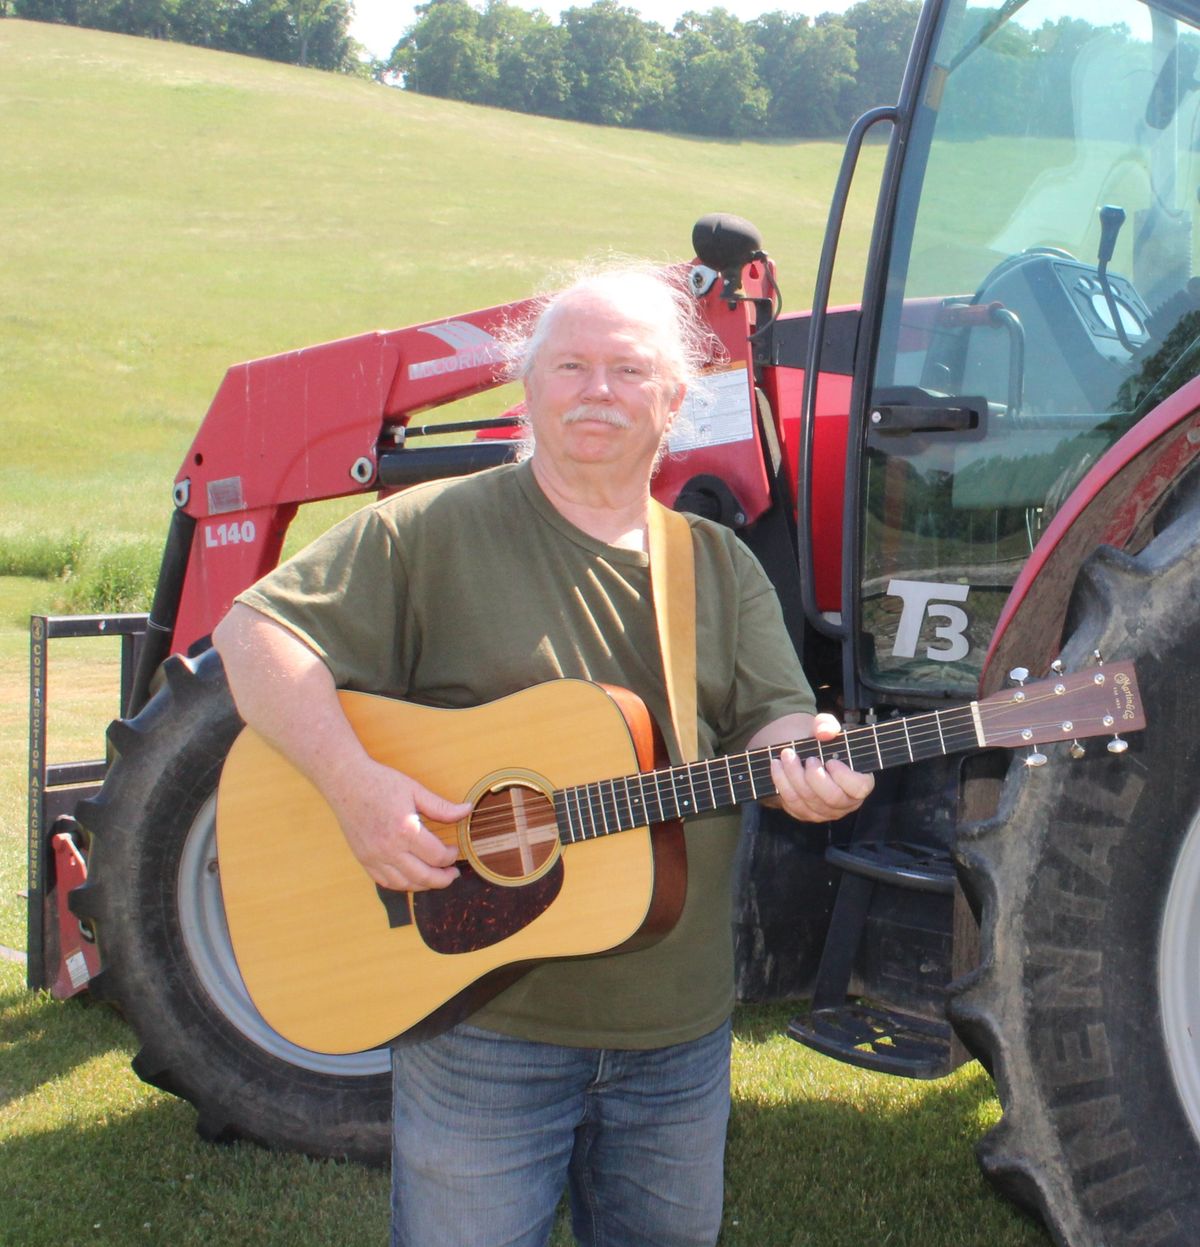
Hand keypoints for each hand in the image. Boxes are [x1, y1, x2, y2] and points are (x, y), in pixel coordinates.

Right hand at [325, 756, 472, 891]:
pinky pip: (385, 882)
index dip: (451, 856)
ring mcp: (374, 856)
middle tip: (453, 874)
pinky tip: (412, 877)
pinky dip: (402, 884)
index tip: (455, 850)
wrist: (346, 782)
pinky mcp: (363, 859)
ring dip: (424, 885)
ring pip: (404, 884)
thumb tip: (467, 810)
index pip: (437, 856)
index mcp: (405, 830)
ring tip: (435, 878)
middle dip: (443, 879)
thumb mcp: (415, 790)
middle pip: (423, 877)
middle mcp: (389, 848)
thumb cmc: (380, 783)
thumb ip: (442, 806)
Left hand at [769, 712, 873, 822]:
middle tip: (808, 758)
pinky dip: (782, 782)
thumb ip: (828, 724)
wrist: (801, 755)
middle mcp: (844, 802)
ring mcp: (823, 811)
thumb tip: (823, 733)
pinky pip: (792, 802)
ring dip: (794, 776)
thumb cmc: (821, 743)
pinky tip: (776, 766)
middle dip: (815, 776)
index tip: (831, 760)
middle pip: (832, 797)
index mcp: (859, 783)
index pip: (859, 788)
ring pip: (808, 800)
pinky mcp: (803, 813)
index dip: (845, 776)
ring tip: (786, 755)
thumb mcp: (825, 727)